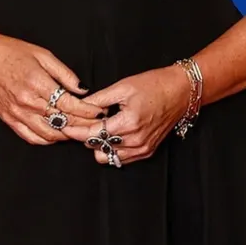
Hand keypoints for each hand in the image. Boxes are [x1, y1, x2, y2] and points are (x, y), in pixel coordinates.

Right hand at [0, 19, 98, 147]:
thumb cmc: (11, 52)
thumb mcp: (43, 55)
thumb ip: (65, 74)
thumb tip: (83, 89)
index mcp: (38, 84)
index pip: (70, 105)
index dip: (88, 111)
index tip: (99, 111)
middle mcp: (27, 101)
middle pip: (63, 121)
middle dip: (83, 124)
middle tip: (95, 123)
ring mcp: (16, 112)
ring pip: (49, 134)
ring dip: (67, 134)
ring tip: (79, 129)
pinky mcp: (8, 118)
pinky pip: (31, 137)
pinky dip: (47, 139)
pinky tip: (57, 134)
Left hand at [70, 64, 193, 166]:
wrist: (182, 92)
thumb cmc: (155, 85)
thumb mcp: (123, 86)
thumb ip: (98, 100)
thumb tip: (79, 107)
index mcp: (128, 123)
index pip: (92, 134)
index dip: (74, 130)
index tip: (63, 126)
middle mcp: (135, 140)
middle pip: (97, 147)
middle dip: (85, 136)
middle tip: (80, 123)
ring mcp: (142, 148)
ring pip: (107, 157)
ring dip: (99, 144)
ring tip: (98, 128)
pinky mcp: (147, 151)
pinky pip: (120, 158)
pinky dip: (112, 149)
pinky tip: (111, 134)